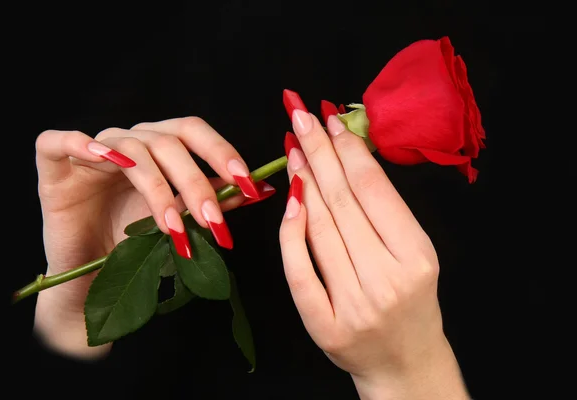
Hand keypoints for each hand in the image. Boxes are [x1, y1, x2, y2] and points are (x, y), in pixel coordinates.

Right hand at [34, 117, 262, 359]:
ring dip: (157, 189)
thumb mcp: (178, 221)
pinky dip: (80, 143)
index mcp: (158, 148)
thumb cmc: (133, 245)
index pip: (193, 132)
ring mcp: (91, 151)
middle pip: (167, 142)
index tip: (247, 184)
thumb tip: (259, 190)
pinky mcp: (54, 165)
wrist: (88, 275)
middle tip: (213, 220)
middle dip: (196, 182)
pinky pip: (59, 140)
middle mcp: (128, 142)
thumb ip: (212, 201)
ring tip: (172, 228)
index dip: (221, 152)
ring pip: (129, 150)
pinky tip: (104, 159)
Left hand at [278, 97, 470, 398]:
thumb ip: (384, 211)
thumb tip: (346, 156)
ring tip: (293, 148)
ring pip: (319, 229)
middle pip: (342, 202)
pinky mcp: (324, 326)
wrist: (405, 363)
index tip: (328, 119)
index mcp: (417, 256)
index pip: (372, 190)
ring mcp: (353, 305)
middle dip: (317, 152)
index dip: (347, 149)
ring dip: (303, 181)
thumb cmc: (412, 300)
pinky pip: (298, 270)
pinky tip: (288, 199)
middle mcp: (386, 280)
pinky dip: (290, 232)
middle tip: (299, 116)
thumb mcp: (416, 252)